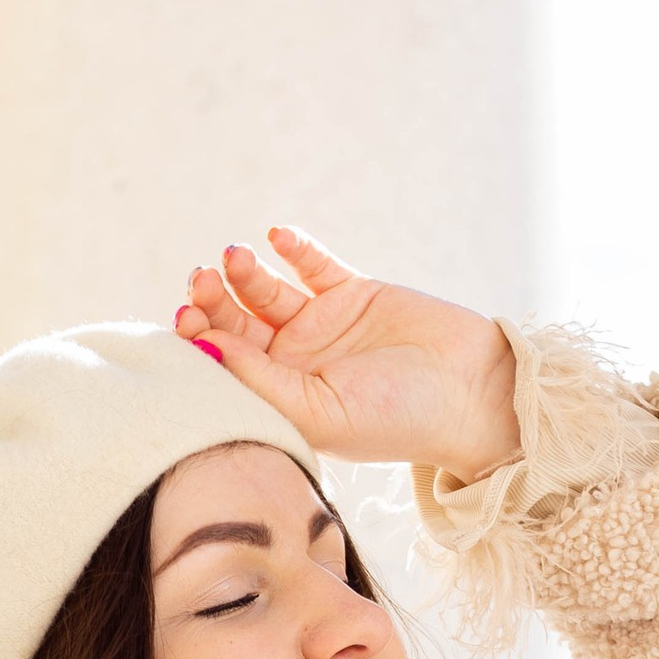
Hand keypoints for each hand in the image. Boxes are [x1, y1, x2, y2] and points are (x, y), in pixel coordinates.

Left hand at [174, 227, 520, 481]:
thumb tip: (201, 343)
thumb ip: (258, 380)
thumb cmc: (397, 422)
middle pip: (236, 321)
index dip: (199, 339)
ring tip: (236, 257)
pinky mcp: (353, 292)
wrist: (472, 396)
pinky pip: (313, 263)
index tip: (187, 319)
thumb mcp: (318, 413)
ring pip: (266, 289)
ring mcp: (322, 324)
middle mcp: (294, 362)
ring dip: (245, 271)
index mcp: (279, 399)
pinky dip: (295, 246)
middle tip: (202, 281)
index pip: (223, 364)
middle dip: (213, 299)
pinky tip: (278, 235)